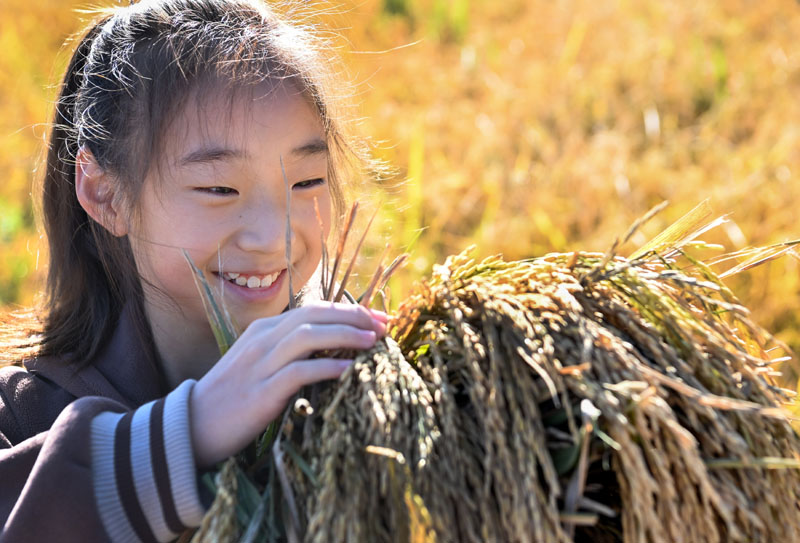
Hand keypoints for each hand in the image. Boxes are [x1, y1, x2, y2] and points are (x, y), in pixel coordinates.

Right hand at [189, 301, 386, 467]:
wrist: (193, 426)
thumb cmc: (232, 396)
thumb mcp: (260, 363)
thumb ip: (289, 351)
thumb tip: (333, 349)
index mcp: (264, 329)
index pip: (313, 310)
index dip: (349, 311)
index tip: (378, 318)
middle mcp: (262, 340)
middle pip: (314, 316)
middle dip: (354, 317)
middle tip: (384, 326)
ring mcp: (260, 364)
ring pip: (308, 336)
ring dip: (345, 336)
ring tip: (373, 342)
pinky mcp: (261, 392)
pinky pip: (299, 372)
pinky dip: (326, 368)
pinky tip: (349, 371)